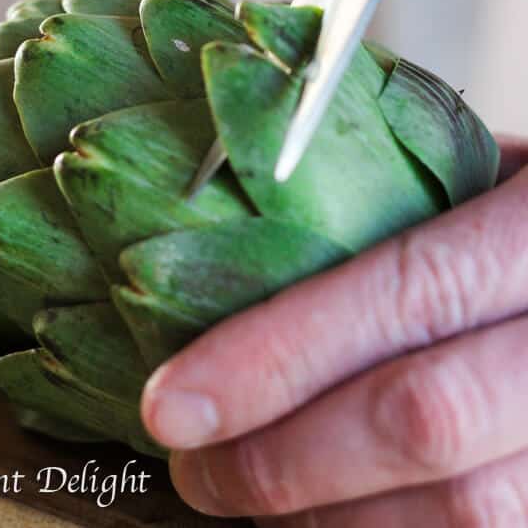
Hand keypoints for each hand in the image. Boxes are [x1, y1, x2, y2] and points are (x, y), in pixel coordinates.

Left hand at [141, 137, 527, 525]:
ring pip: (463, 516)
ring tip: (246, 495)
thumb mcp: (492, 170)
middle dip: (282, 461)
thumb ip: (401, 202)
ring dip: (330, 521)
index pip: (404, 298)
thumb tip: (247, 230)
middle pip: (423, 424)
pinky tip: (333, 520)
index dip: (278, 356)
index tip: (171, 399)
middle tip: (192, 463)